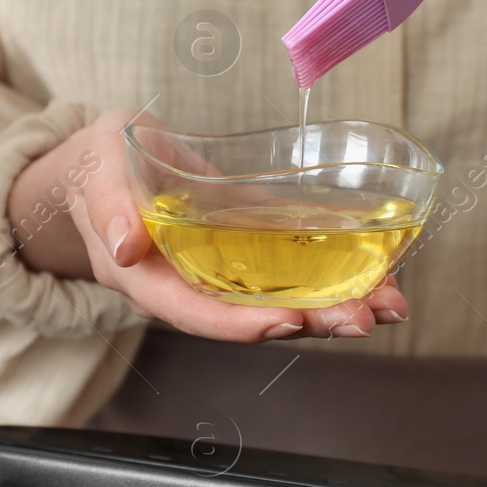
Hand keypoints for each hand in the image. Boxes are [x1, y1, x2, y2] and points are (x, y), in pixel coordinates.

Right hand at [7, 108, 408, 341]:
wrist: (111, 163)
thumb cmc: (101, 164)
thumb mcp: (96, 168)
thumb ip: (108, 204)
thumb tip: (127, 246)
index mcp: (147, 279)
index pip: (195, 313)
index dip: (241, 323)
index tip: (287, 321)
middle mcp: (192, 288)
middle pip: (253, 317)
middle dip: (312, 322)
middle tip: (362, 319)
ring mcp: (227, 274)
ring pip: (284, 301)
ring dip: (338, 306)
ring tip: (389, 305)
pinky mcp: (253, 254)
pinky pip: (297, 273)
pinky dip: (341, 277)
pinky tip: (384, 280)